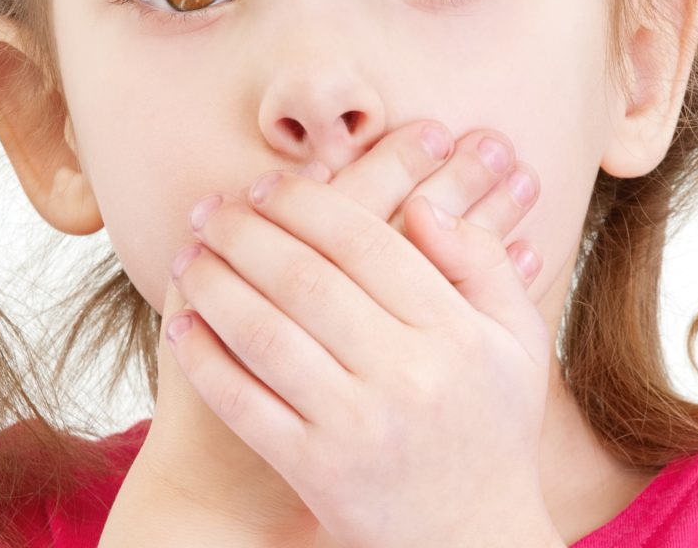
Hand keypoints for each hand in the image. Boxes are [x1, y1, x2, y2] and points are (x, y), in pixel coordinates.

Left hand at [164, 124, 563, 546]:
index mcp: (455, 333)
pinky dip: (205, 360)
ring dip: (212, 285)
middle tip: (208, 210)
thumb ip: (483, 265)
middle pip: (304, 279)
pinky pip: (244, 403)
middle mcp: (408, 375)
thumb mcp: (516, 342)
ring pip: (264, 333)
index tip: (264, 185)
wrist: (474, 538)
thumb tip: (423, 205)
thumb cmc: (492, 429)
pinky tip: (182, 325)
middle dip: (242, 232)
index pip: (364, 241)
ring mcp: (357, 427)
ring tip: (186, 255)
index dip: (303, 204)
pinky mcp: (316, 472)